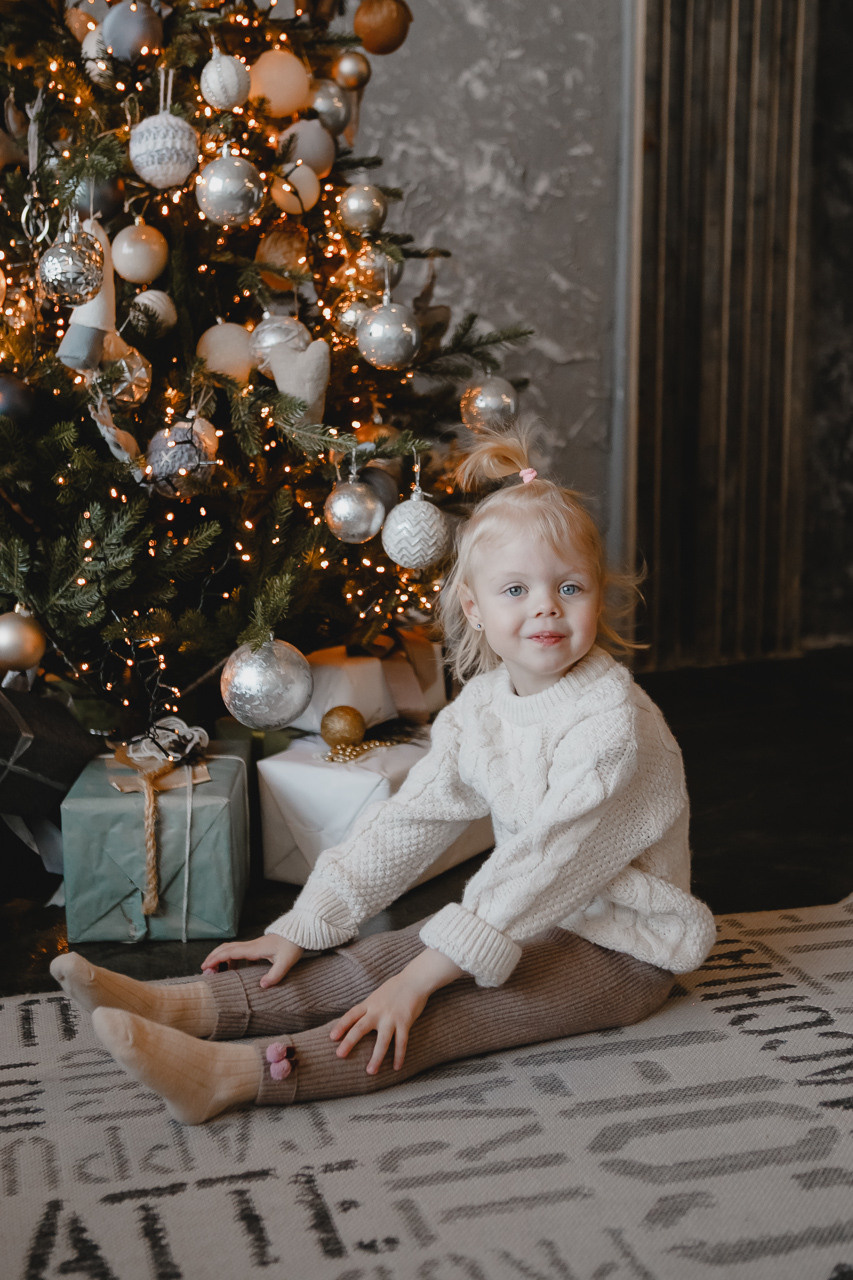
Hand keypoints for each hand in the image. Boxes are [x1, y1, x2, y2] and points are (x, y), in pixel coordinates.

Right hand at [201, 935, 302, 988]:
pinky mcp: (257, 947)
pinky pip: (239, 952)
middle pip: (225, 949)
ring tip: (216, 972)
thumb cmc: (292, 945)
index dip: (215, 959)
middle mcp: (251, 946)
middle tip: (204, 971)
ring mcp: (254, 946)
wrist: (300, 932)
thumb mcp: (285, 962)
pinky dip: (231, 960)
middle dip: (213, 958)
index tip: (204, 967)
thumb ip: (274, 975)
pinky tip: (234, 970)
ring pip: (231, 949)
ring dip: (221, 959)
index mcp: (254, 949)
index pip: (229, 952)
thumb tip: (262, 986)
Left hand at [329, 947, 463, 1074]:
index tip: (332, 1038)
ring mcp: (391, 1018)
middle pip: (360, 1028)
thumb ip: (369, 1008)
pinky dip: (399, 1056)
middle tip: (340, 1055)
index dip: (341, 1026)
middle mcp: (378, 1011)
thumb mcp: (377, 995)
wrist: (415, 980)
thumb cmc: (396, 988)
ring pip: (382, 1041)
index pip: (351, 1015)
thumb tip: (358, 1021)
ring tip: (370, 1071)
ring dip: (376, 1057)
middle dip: (349, 1042)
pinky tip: (396, 1067)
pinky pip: (401, 1042)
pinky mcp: (405, 1022)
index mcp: (369, 1004)